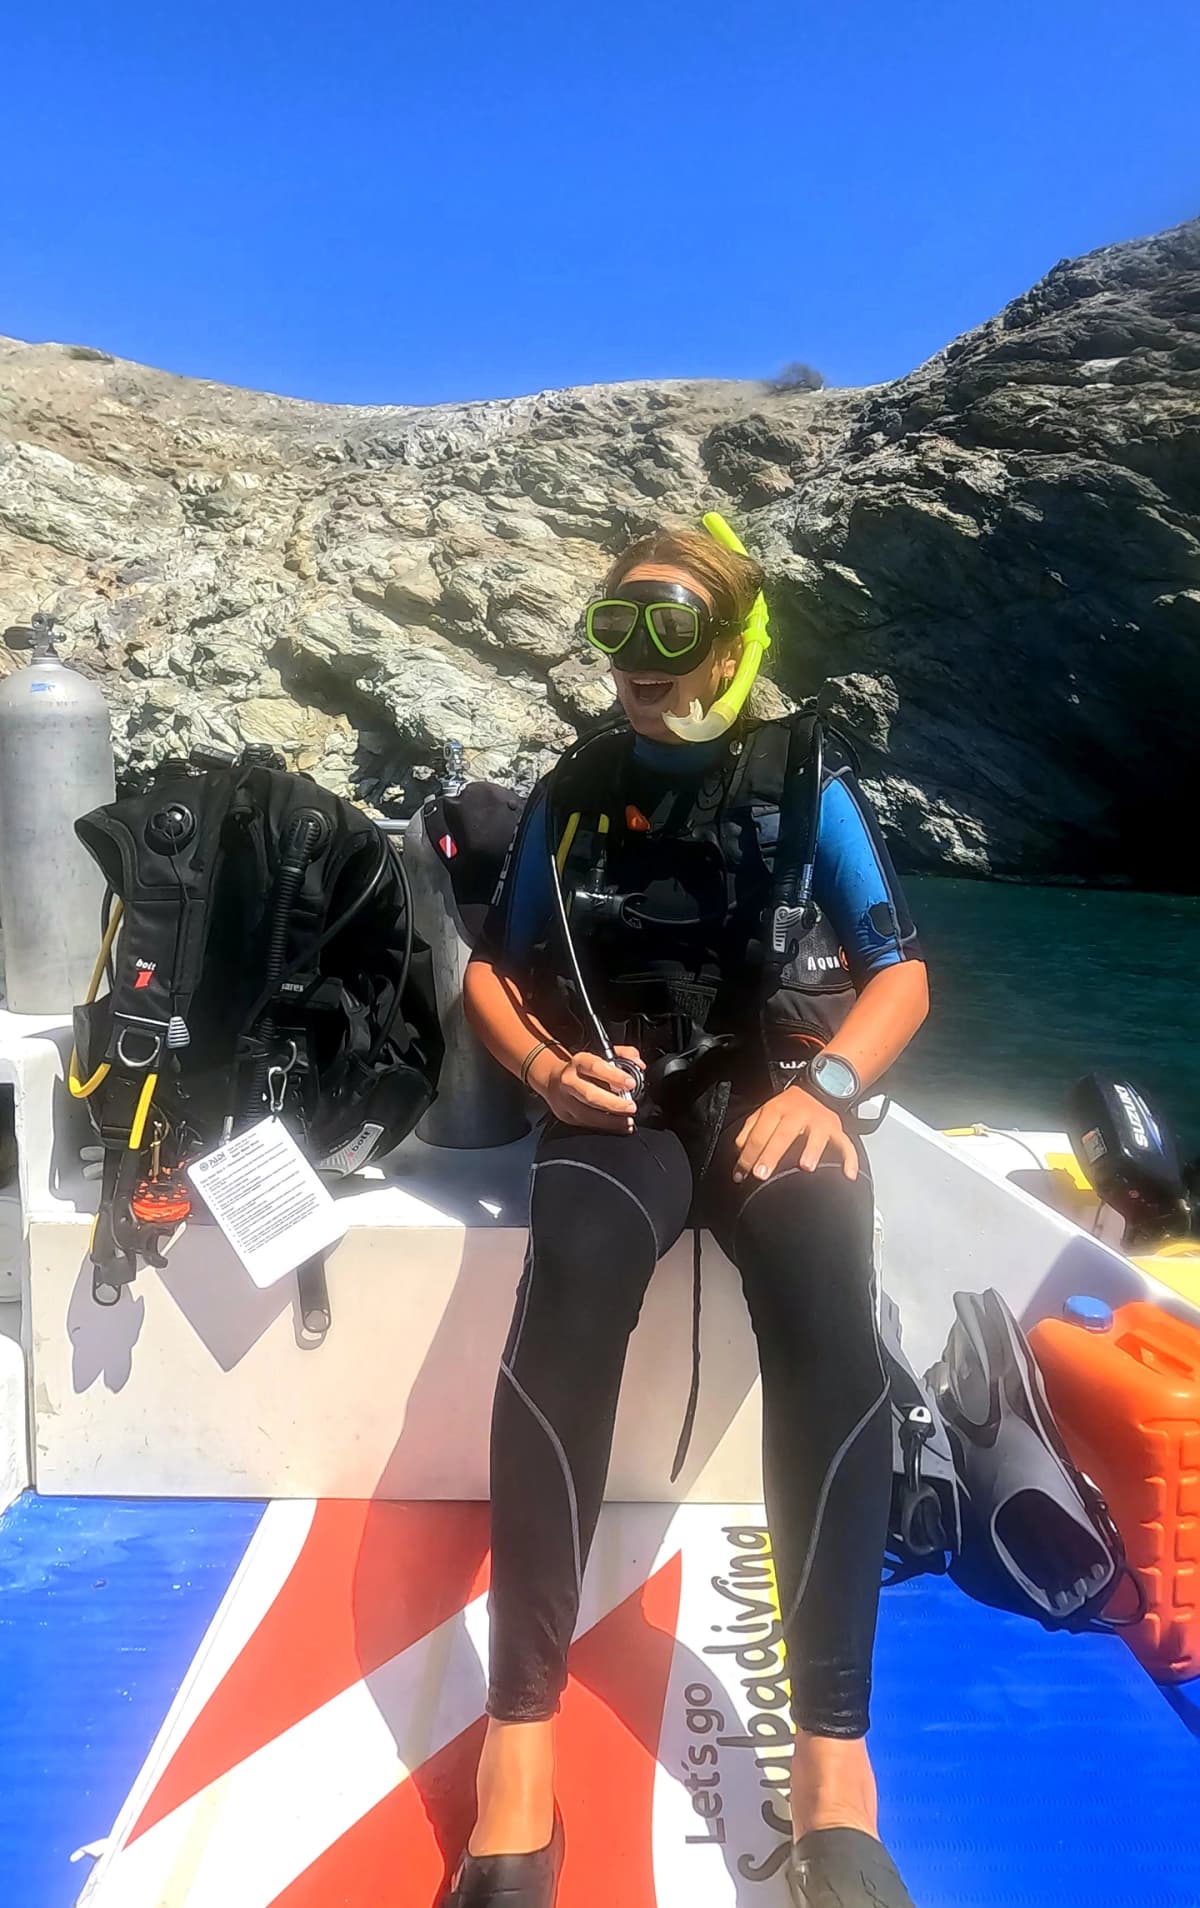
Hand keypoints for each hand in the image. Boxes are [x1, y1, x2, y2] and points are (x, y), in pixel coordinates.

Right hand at [537, 1046, 643, 1131]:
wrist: (552, 1079)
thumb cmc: (583, 1068)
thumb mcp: (601, 1054)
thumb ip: (624, 1054)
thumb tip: (639, 1064)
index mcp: (579, 1062)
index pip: (595, 1067)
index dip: (614, 1076)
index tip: (631, 1084)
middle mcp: (569, 1081)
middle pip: (590, 1094)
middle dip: (613, 1103)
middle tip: (631, 1107)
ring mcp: (565, 1100)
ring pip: (587, 1114)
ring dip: (610, 1121)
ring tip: (627, 1121)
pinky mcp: (566, 1116)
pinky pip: (586, 1124)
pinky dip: (605, 1128)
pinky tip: (618, 1127)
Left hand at [733, 1085, 857, 1182]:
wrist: (818, 1087)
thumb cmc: (787, 1107)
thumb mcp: (764, 1112)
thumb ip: (749, 1131)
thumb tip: (739, 1152)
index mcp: (776, 1110)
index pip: (758, 1134)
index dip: (748, 1155)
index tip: (741, 1174)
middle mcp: (798, 1114)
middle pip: (782, 1136)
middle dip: (770, 1155)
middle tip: (761, 1174)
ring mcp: (819, 1121)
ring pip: (816, 1136)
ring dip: (811, 1150)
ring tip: (805, 1167)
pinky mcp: (836, 1129)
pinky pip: (845, 1144)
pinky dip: (849, 1159)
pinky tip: (847, 1173)